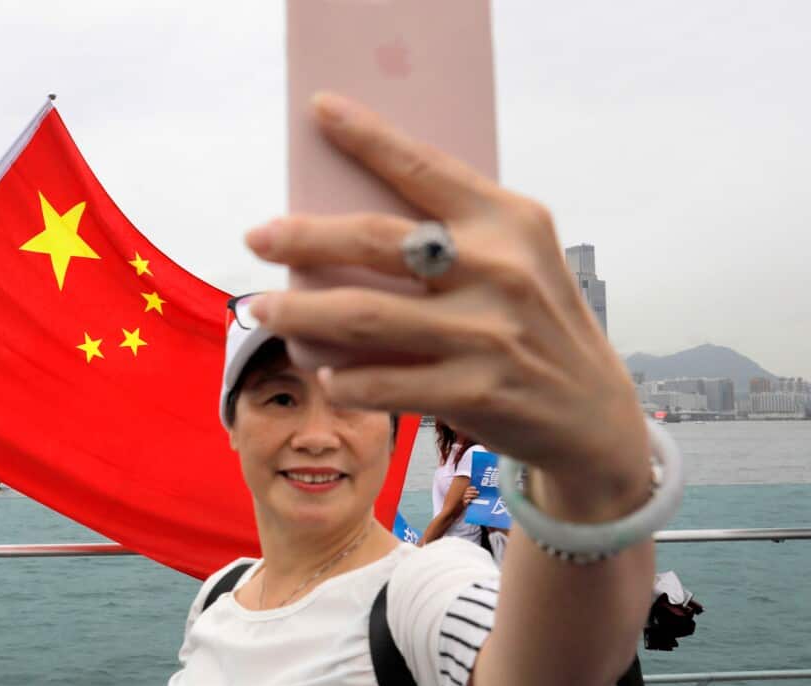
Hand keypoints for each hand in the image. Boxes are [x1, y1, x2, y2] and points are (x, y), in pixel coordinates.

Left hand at [245, 93, 649, 520]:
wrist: (592, 413)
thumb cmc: (534, 323)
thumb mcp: (518, 259)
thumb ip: (455, 235)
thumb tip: (345, 229)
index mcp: (509, 221)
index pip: (425, 166)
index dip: (367, 135)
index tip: (320, 110)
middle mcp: (499, 270)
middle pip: (375, 242)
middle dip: (304, 236)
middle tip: (257, 235)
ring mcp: (486, 333)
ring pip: (363, 317)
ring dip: (300, 311)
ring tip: (263, 307)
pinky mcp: (473, 391)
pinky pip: (380, 383)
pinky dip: (342, 377)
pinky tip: (323, 369)